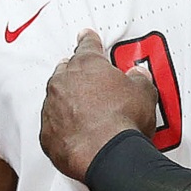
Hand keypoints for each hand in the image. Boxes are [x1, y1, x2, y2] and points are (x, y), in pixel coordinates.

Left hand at [40, 30, 158, 180]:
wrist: (108, 155)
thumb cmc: (124, 121)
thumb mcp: (143, 93)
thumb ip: (139, 78)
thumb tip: (138, 74)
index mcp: (87, 65)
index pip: (87, 45)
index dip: (88, 40)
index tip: (86, 36)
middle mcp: (64, 82)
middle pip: (66, 69)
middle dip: (76, 72)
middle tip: (87, 78)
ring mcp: (52, 107)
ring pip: (56, 97)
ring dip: (66, 100)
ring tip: (82, 110)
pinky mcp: (47, 133)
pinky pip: (52, 125)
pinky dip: (61, 126)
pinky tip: (74, 132)